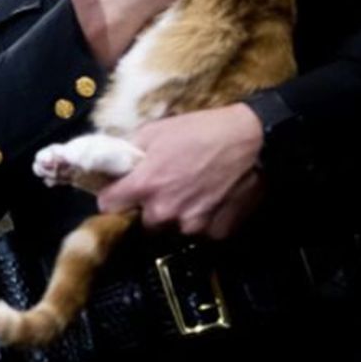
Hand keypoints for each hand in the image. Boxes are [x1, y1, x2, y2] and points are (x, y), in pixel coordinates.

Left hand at [97, 104, 265, 238]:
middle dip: (149, 206)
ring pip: (172, 227)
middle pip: (142, 220)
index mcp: (145, 185)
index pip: (107, 205)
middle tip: (165, 186)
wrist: (253, 140)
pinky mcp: (216, 232)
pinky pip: (200, 230)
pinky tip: (212, 198)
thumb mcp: (156, 130)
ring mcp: (191, 225)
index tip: (119, 191)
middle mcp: (164, 211)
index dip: (112, 196)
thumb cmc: (204, 131)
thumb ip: (128, 150)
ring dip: (177, 214)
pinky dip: (203, 219)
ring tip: (192, 190)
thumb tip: (113, 161)